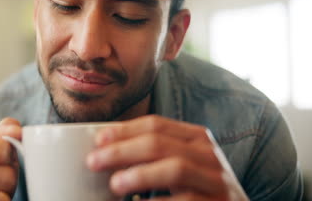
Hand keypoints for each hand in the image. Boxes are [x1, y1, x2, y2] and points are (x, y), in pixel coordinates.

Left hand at [86, 115, 248, 200]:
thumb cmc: (197, 186)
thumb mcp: (181, 162)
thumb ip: (154, 153)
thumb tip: (107, 150)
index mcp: (197, 137)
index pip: (156, 124)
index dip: (124, 130)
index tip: (98, 140)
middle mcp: (209, 155)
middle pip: (159, 144)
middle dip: (122, 151)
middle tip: (94, 162)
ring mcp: (216, 181)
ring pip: (175, 168)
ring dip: (139, 175)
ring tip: (115, 184)